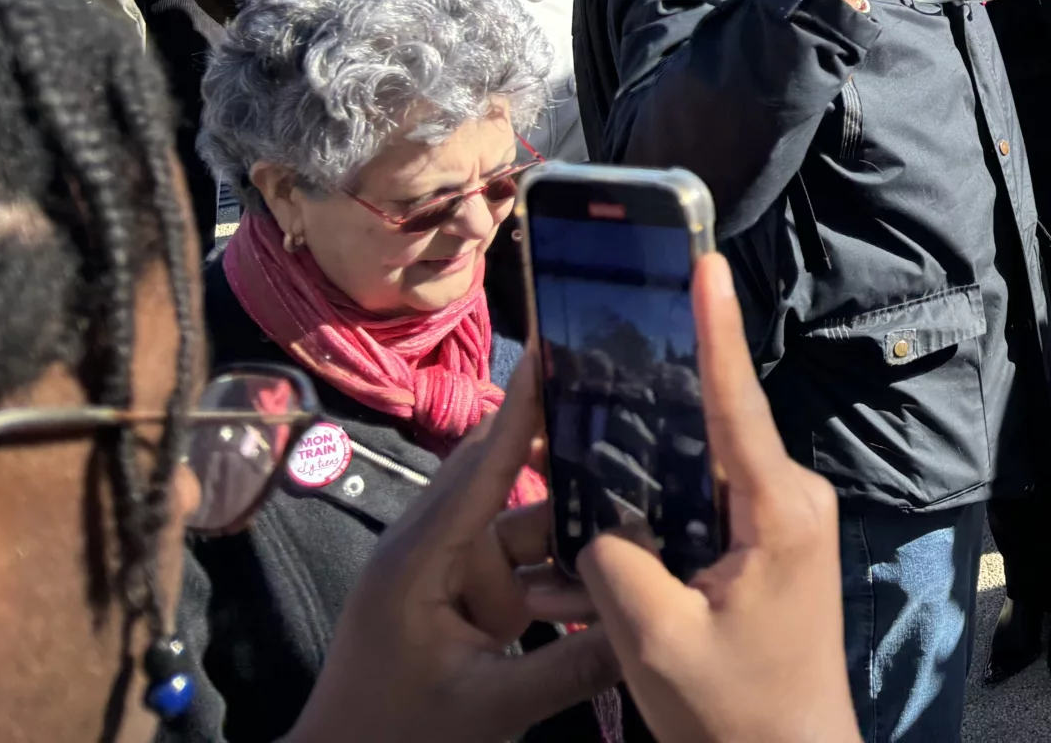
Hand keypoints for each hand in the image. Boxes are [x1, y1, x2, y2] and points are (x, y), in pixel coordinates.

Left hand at [286, 358, 615, 742]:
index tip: (557, 347)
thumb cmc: (395, 739)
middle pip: (509, 479)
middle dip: (567, 449)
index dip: (524, 407)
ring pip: (527, 526)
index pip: (483, 464)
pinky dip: (563, 565)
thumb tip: (655, 626)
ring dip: (576, 524)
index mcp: (421, 557)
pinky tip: (615, 560)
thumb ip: (573, 666)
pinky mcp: (463, 601)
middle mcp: (432, 549)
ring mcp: (447, 574)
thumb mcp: (489, 708)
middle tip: (633, 407)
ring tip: (648, 494)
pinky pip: (525, 565)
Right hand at [579, 252, 858, 742]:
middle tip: (602, 341)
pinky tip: (611, 502)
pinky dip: (663, 501)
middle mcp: (792, 501)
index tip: (705, 262)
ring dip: (650, 458)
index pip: (737, 402)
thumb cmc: (736, 713)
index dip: (716, 329)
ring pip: (704, 468)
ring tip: (588, 420)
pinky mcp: (769, 549)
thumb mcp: (655, 642)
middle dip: (658, 391)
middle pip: (714, 425)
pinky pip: (709, 504)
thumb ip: (614, 567)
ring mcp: (784, 524)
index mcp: (780, 510)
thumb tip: (598, 528)